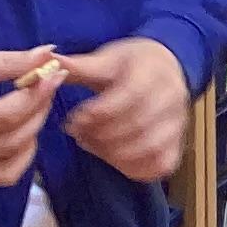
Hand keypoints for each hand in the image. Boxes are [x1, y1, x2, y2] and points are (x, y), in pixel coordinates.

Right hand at [0, 33, 61, 186]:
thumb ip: (5, 62)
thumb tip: (48, 54)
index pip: (5, 117)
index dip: (36, 94)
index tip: (54, 70)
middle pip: (12, 140)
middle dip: (38, 110)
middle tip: (49, 80)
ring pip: (10, 165)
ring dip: (31, 135)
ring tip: (35, 102)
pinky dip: (17, 155)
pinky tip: (22, 126)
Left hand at [56, 36, 191, 181]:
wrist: (167, 67)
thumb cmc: (131, 64)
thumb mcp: (107, 59)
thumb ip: (79, 66)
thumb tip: (49, 61)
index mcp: (153, 72)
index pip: (128, 96)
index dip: (98, 112)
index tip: (74, 118)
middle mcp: (172, 98)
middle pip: (136, 125)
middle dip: (100, 134)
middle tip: (77, 133)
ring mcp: (178, 124)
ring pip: (147, 149)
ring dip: (112, 153)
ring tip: (90, 143)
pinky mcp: (178, 143)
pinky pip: (159, 165)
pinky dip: (134, 168)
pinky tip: (112, 157)